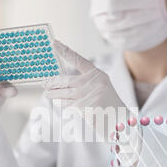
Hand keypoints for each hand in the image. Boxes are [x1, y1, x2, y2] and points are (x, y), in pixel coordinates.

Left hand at [43, 41, 140, 166]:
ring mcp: (88, 95)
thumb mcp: (100, 90)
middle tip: (44, 83)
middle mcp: (93, 82)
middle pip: (65, 80)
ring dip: (52, 95)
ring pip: (62, 94)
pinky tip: (61, 105)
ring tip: (47, 94)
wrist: (122, 124)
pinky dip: (63, 106)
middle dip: (52, 82)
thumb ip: (83, 86)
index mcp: (98, 75)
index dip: (64, 51)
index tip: (54, 42)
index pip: (78, 60)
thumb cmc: (110, 108)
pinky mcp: (84, 108)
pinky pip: (67, 106)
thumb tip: (59, 86)